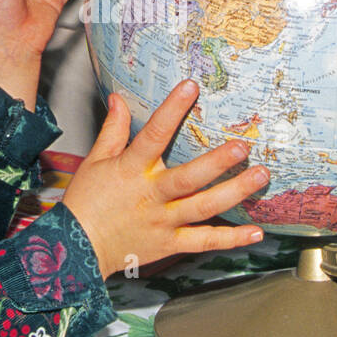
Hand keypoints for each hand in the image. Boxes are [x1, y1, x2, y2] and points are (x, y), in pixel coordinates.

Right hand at [62, 80, 269, 277]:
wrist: (76, 249)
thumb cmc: (86, 203)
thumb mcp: (95, 161)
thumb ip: (113, 130)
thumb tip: (118, 98)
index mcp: (131, 170)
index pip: (154, 135)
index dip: (172, 109)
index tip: (191, 87)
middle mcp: (151, 195)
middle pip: (189, 177)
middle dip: (218, 162)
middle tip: (243, 146)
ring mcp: (163, 221)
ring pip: (203, 207)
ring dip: (234, 192)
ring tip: (260, 176)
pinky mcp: (170, 243)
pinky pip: (204, 241)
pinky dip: (231, 239)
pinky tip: (256, 232)